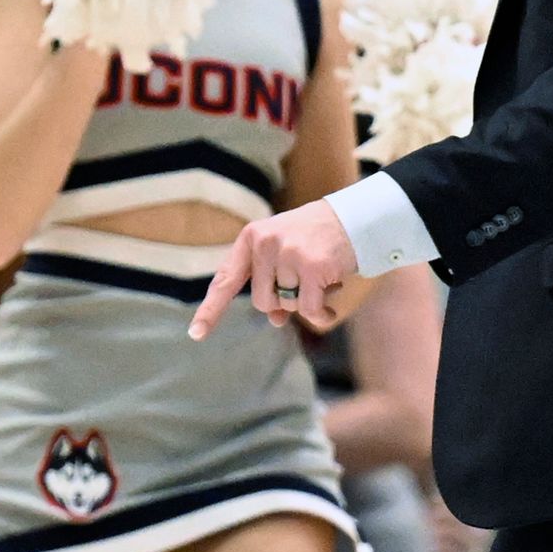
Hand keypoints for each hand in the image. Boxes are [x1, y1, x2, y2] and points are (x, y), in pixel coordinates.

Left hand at [192, 199, 358, 338]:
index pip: (226, 280)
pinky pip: (309, 310)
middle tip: (303, 281)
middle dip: (283, 301)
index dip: (211, 310)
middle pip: (261, 302)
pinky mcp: (313, 267)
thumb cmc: (316, 239)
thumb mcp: (285, 252)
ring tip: (322, 278)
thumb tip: (276, 319)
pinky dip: (321, 313)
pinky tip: (330, 303)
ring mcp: (289, 254)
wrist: (356, 218)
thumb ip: (272, 282)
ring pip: (287, 306)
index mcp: (252, 238)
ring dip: (306, 301)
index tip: (196, 334)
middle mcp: (265, 243)